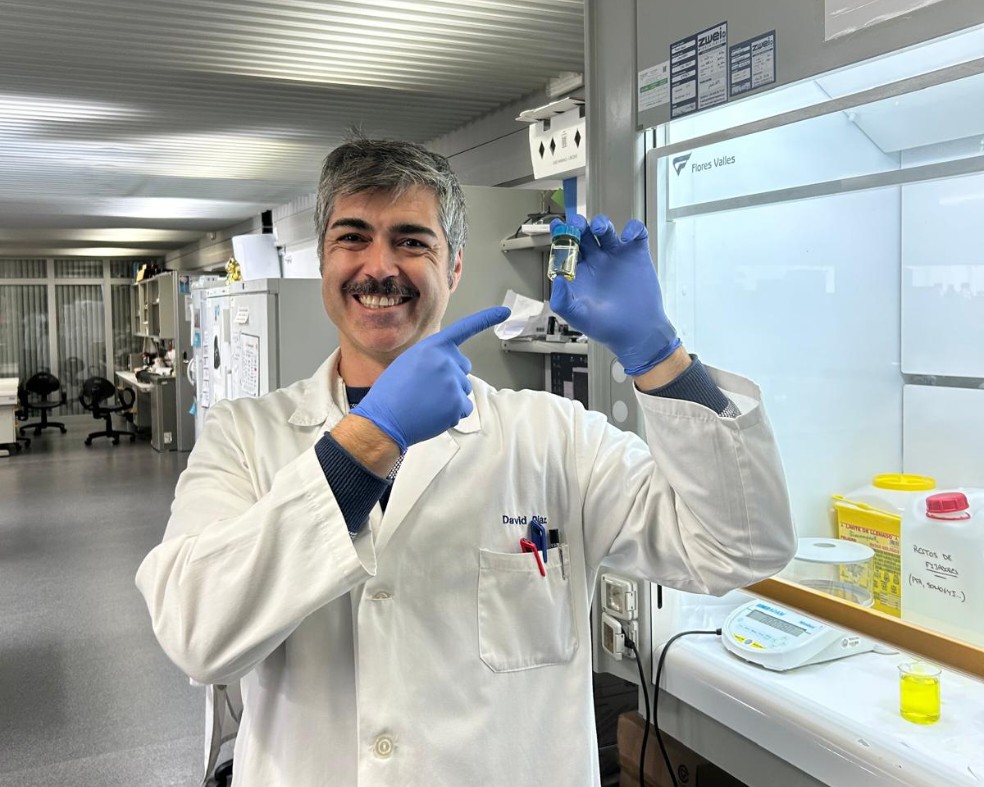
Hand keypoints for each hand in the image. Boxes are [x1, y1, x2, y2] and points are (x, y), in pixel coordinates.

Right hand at [350, 306, 509, 451]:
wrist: (384, 420)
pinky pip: (464, 408)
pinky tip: (434, 414)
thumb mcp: (408, 362)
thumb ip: (431, 357)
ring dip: (451, 396)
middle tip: (429, 388)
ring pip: (463, 388)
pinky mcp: (457, 404)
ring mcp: (454, 382)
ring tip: (427, 402)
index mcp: (433, 347)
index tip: (504, 313)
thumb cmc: (391, 393)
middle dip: (452, 376)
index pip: (465, 328)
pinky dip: (452, 413)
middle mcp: (447, 361)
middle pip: (463, 367)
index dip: (486, 319)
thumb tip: (446, 365)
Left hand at [549, 215, 679, 375]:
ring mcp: (616, 256)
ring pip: (607, 229)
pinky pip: (636, 234)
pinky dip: (633, 229)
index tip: (556, 225)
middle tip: (576, 224)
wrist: (637, 333)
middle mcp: (596, 260)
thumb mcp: (578, 317)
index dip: (560, 234)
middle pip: (584, 233)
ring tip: (599, 229)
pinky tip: (628, 237)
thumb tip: (556, 279)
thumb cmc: (606, 327)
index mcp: (579, 271)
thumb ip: (563, 301)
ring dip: (601, 224)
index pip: (565, 247)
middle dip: (579, 224)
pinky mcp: (637, 255)